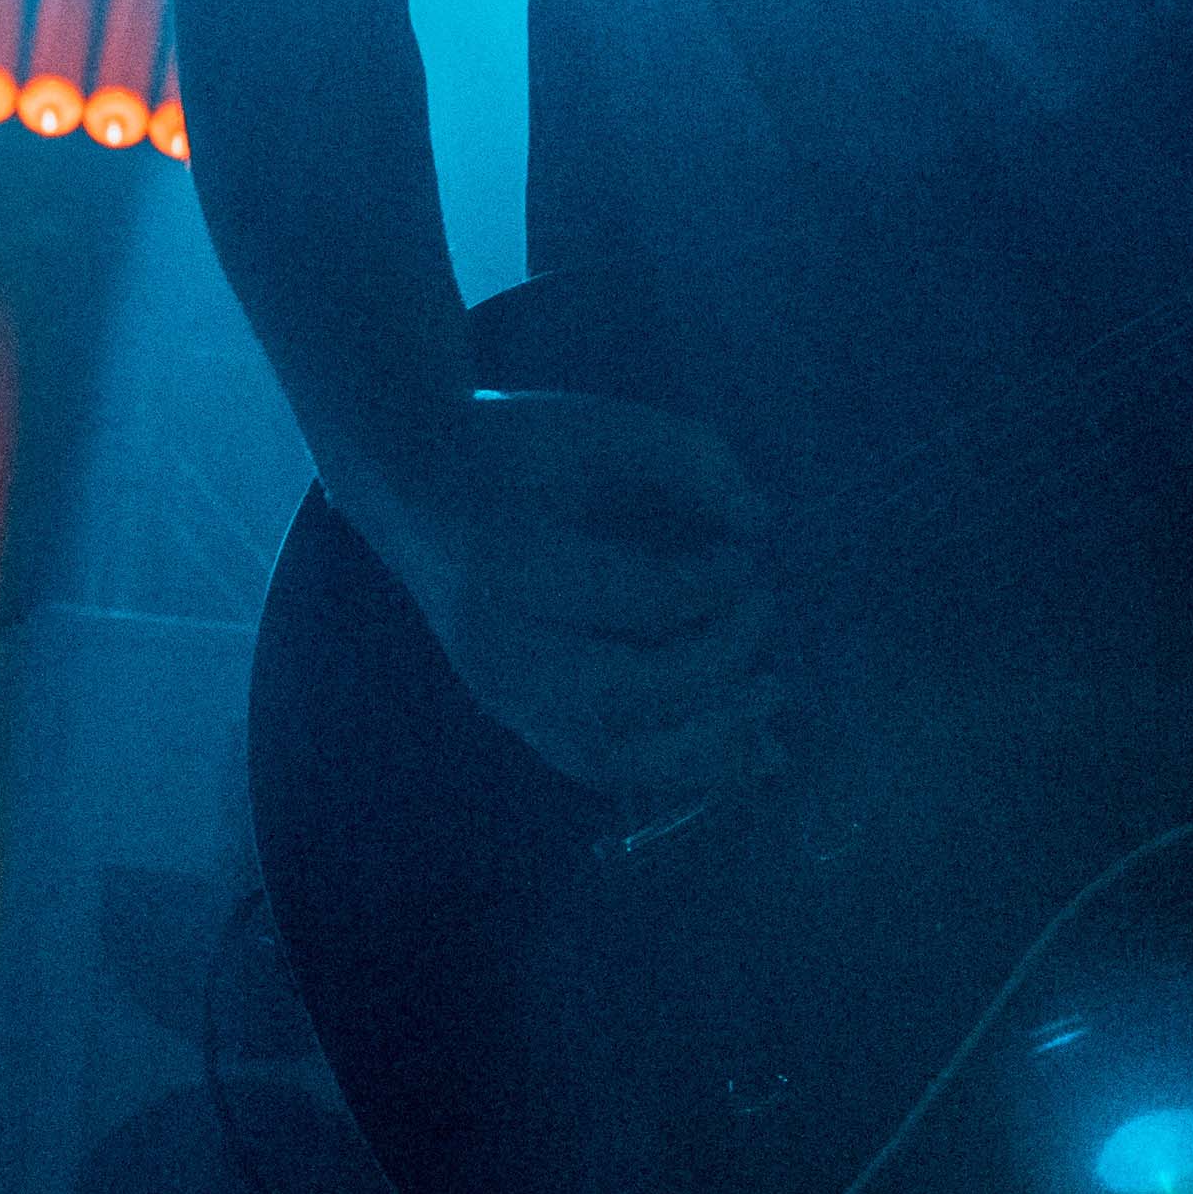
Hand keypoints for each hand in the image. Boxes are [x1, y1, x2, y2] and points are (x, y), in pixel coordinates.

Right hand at [349, 392, 779, 802]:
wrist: (419, 489)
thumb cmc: (523, 450)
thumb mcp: (602, 425)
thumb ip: (686, 457)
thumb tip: (758, 524)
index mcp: (508, 562)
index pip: (631, 597)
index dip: (711, 582)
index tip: (748, 552)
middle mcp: (498, 648)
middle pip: (620, 693)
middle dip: (714, 664)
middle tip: (764, 608)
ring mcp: (502, 697)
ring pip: (609, 755)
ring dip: (705, 745)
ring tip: (773, 708)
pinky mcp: (518, 720)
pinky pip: (602, 766)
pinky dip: (679, 768)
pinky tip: (745, 757)